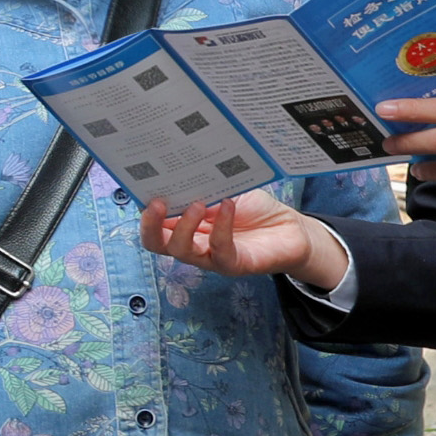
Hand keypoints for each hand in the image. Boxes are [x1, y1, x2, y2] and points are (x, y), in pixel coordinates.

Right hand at [142, 190, 349, 287]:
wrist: (290, 229)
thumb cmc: (254, 210)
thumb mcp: (224, 191)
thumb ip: (203, 186)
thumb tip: (180, 169)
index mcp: (184, 226)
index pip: (154, 223)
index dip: (144, 210)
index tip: (145, 188)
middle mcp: (192, 244)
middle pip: (157, 244)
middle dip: (150, 226)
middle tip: (156, 204)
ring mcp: (211, 257)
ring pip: (182, 251)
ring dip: (184, 227)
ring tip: (196, 204)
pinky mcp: (234, 265)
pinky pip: (220, 250)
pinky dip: (222, 226)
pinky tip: (227, 205)